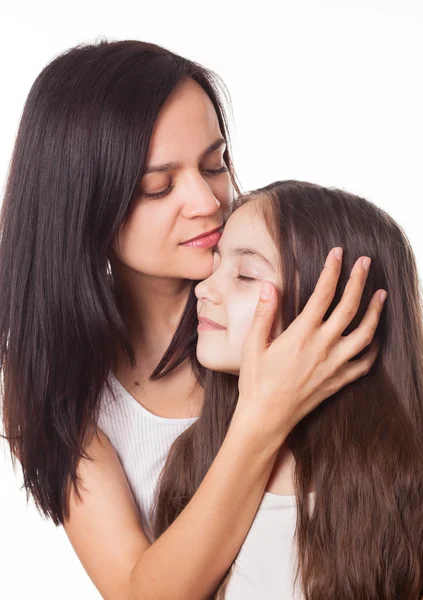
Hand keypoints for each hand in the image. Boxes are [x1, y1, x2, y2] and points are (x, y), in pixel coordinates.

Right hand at [237, 248, 386, 442]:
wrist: (266, 418)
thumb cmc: (256, 382)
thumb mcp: (252, 345)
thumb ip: (264, 314)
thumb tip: (269, 286)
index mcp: (301, 335)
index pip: (322, 294)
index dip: (332, 270)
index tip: (337, 253)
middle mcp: (322, 347)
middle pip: (349, 308)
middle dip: (359, 281)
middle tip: (366, 262)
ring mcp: (334, 365)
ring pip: (365, 334)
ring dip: (375, 312)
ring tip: (381, 295)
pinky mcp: (339, 381)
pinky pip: (364, 363)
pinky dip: (373, 348)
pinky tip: (375, 337)